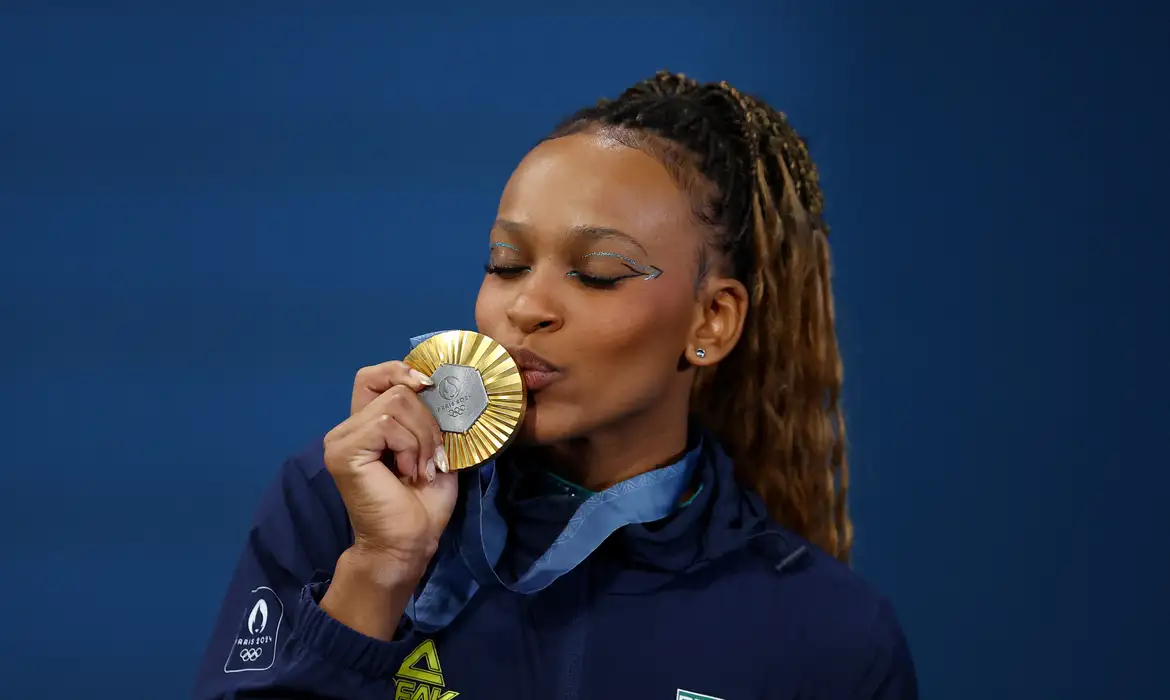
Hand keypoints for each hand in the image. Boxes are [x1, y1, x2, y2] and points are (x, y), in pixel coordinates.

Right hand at [322, 361, 457, 580]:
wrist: (407, 545)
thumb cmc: (421, 505)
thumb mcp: (434, 450)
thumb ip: (430, 417)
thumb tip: (442, 386)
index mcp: (365, 425)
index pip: (374, 375)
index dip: (401, 371)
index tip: (429, 387)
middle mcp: (346, 428)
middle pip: (395, 387)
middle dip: (427, 419)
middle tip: (432, 457)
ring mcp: (340, 439)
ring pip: (396, 403)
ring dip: (422, 437)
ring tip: (421, 469)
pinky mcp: (343, 451)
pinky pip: (388, 424)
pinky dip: (410, 446)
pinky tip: (409, 473)